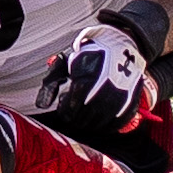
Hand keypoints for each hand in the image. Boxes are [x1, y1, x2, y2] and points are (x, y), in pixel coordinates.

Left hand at [35, 24, 152, 132]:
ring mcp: (118, 98)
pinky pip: (116, 124)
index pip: (70, 111)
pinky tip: (102, 118)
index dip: (65, 111)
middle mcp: (102, 91)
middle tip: (76, 110)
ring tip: (88, 111)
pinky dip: (107, 125)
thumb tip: (41, 106)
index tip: (66, 104)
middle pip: (83, 119)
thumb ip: (51, 84)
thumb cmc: (87, 57)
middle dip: (76, 118)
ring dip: (90, 123)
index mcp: (84, 80)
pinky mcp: (131, 102)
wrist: (117, 47)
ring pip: (99, 124)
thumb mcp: (65, 64)